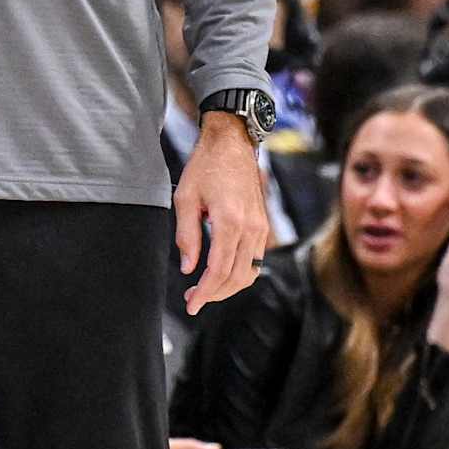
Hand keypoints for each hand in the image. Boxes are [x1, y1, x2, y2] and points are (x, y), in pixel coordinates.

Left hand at [176, 113, 269, 314]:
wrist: (232, 144)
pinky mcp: (263, 225)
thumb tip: (188, 268)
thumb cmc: (205, 167)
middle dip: (214, 294)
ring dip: (228, 287)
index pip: (219, 270)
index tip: (191, 304)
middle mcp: (251, 228)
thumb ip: (187, 236)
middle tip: (193, 299)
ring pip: (249, 272)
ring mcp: (261, 228)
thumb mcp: (185, 199)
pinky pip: (255, 260)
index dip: (204, 292)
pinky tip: (221, 273)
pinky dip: (240, 273)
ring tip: (204, 289)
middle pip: (237, 277)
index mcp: (230, 222)